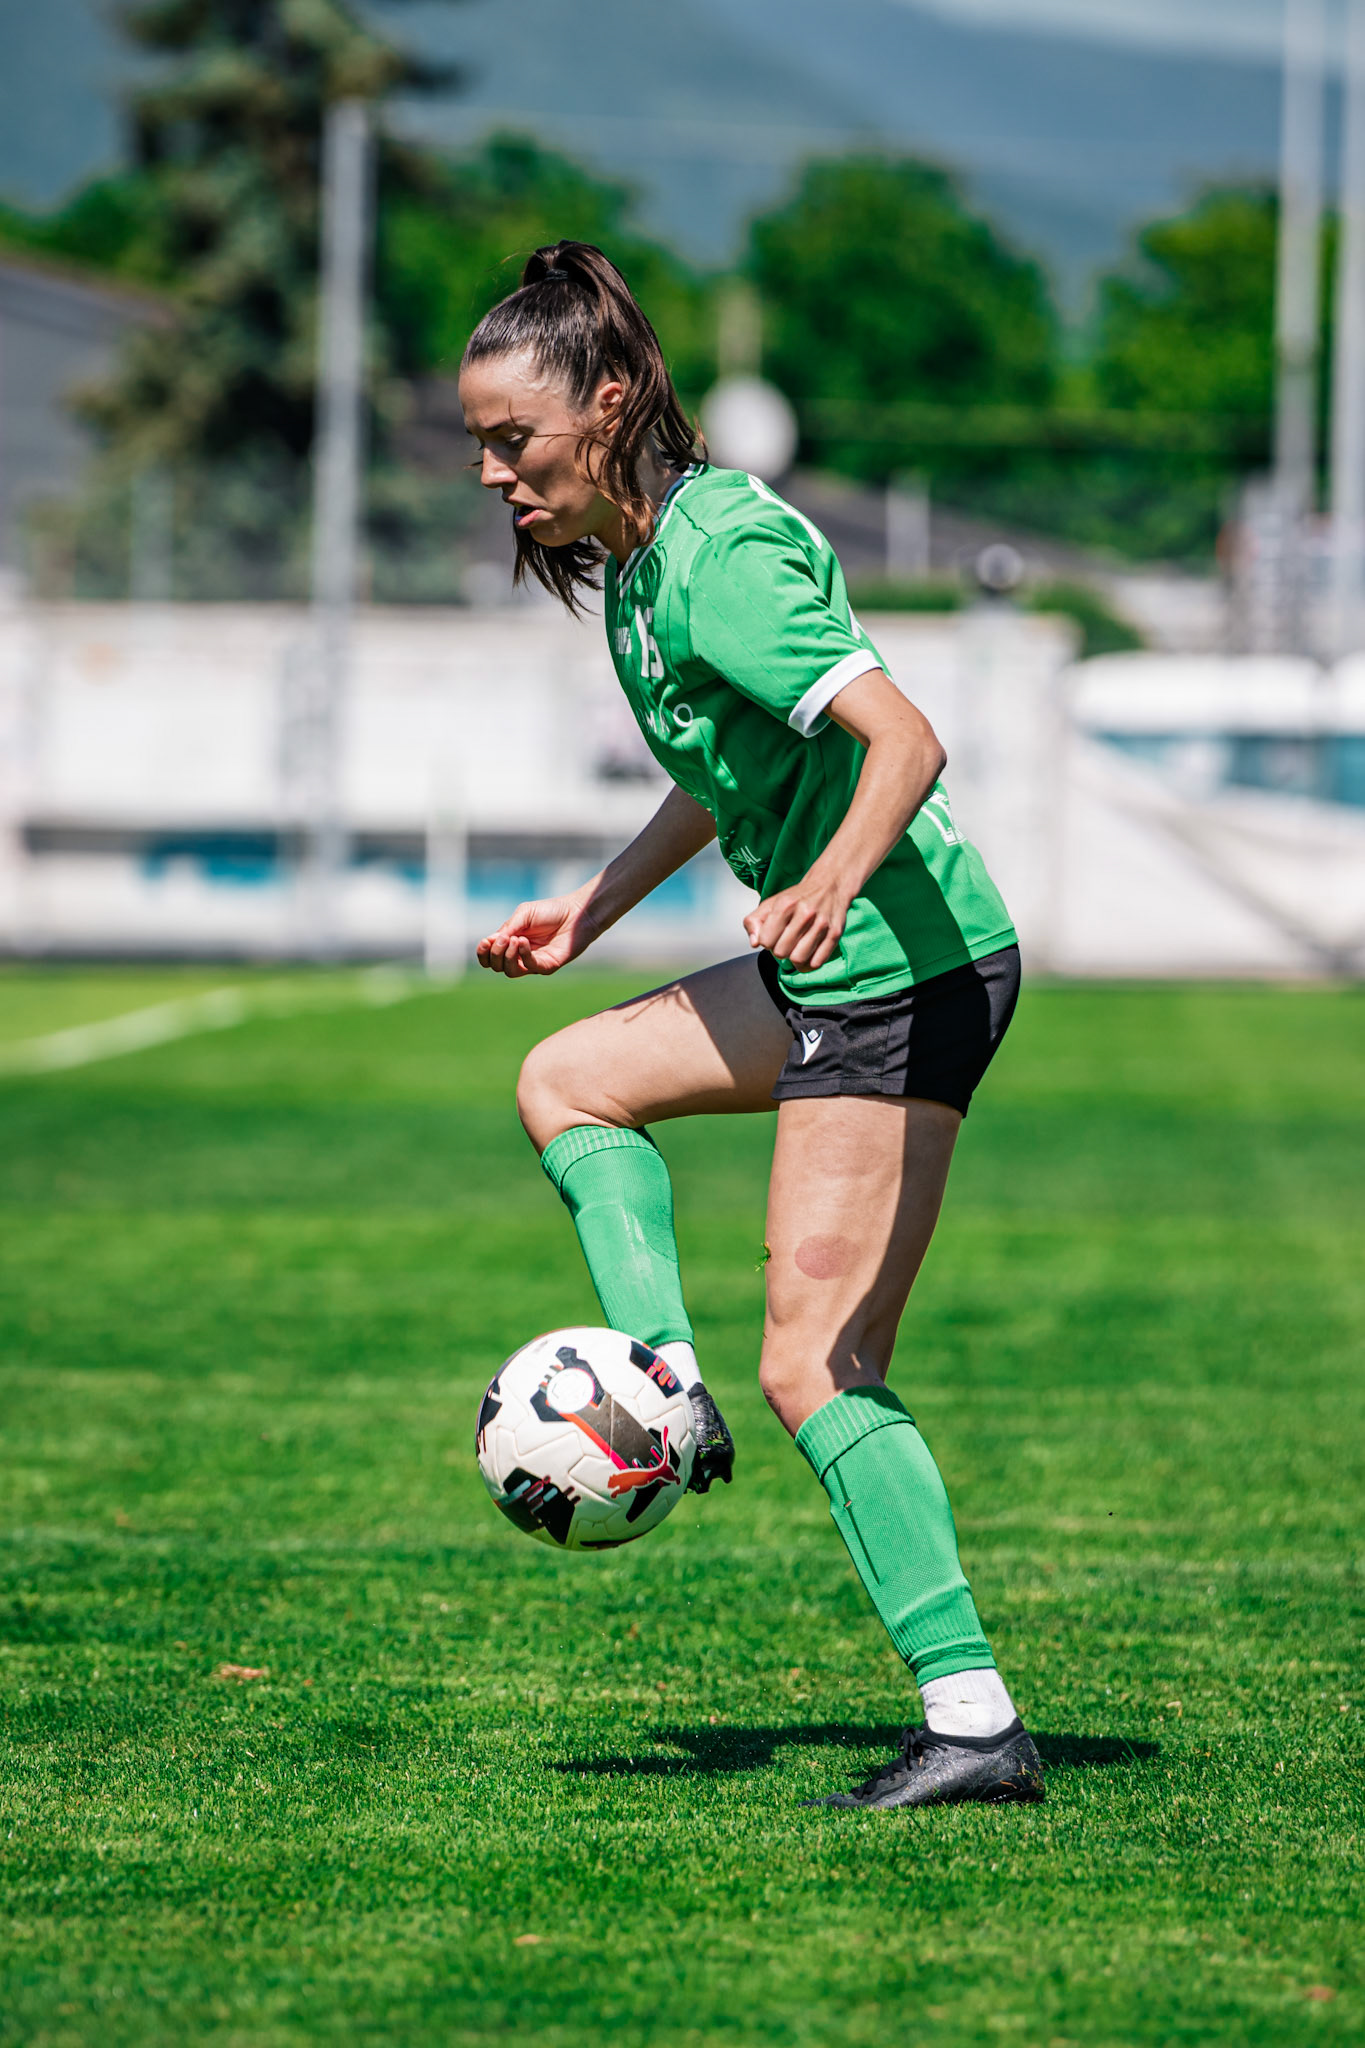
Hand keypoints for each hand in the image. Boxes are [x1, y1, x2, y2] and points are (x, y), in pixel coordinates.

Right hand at [476, 893, 597, 977]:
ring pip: (510, 971)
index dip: (483, 952)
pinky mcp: (547, 966)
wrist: (576, 912)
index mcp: (511, 942)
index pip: (490, 956)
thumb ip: (508, 927)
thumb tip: (491, 941)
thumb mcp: (524, 914)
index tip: (485, 941)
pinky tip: (523, 941)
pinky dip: (523, 955)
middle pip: (497, 966)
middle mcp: (520, 955)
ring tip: (515, 940)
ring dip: (507, 956)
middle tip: (501, 940)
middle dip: (494, 955)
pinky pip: (530, 967)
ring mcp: (533, 962)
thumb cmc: (551, 911)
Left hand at [743, 868, 849, 969]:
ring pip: (799, 959)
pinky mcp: (835, 934)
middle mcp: (805, 913)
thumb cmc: (797, 898)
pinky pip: (817, 963)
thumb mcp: (770, 904)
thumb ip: (753, 922)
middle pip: (781, 952)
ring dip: (794, 959)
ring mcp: (822, 924)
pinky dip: (809, 964)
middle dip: (780, 950)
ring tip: (796, 949)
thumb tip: (754, 943)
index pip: (766, 941)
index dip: (767, 941)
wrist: (829, 885)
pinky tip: (808, 953)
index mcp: (785, 904)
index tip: (773, 935)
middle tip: (786, 941)